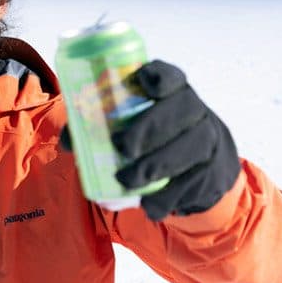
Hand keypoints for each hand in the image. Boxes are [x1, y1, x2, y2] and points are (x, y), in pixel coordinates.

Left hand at [111, 60, 239, 220]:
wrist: (201, 160)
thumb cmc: (152, 134)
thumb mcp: (132, 121)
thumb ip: (97, 124)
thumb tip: (69, 142)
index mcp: (171, 90)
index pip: (170, 75)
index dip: (160, 77)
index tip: (143, 81)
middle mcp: (193, 109)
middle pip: (180, 111)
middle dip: (149, 129)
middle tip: (123, 148)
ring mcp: (207, 139)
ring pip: (188, 149)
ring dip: (154, 167)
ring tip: (126, 181)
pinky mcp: (212, 171)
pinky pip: (192, 183)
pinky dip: (167, 197)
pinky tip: (148, 206)